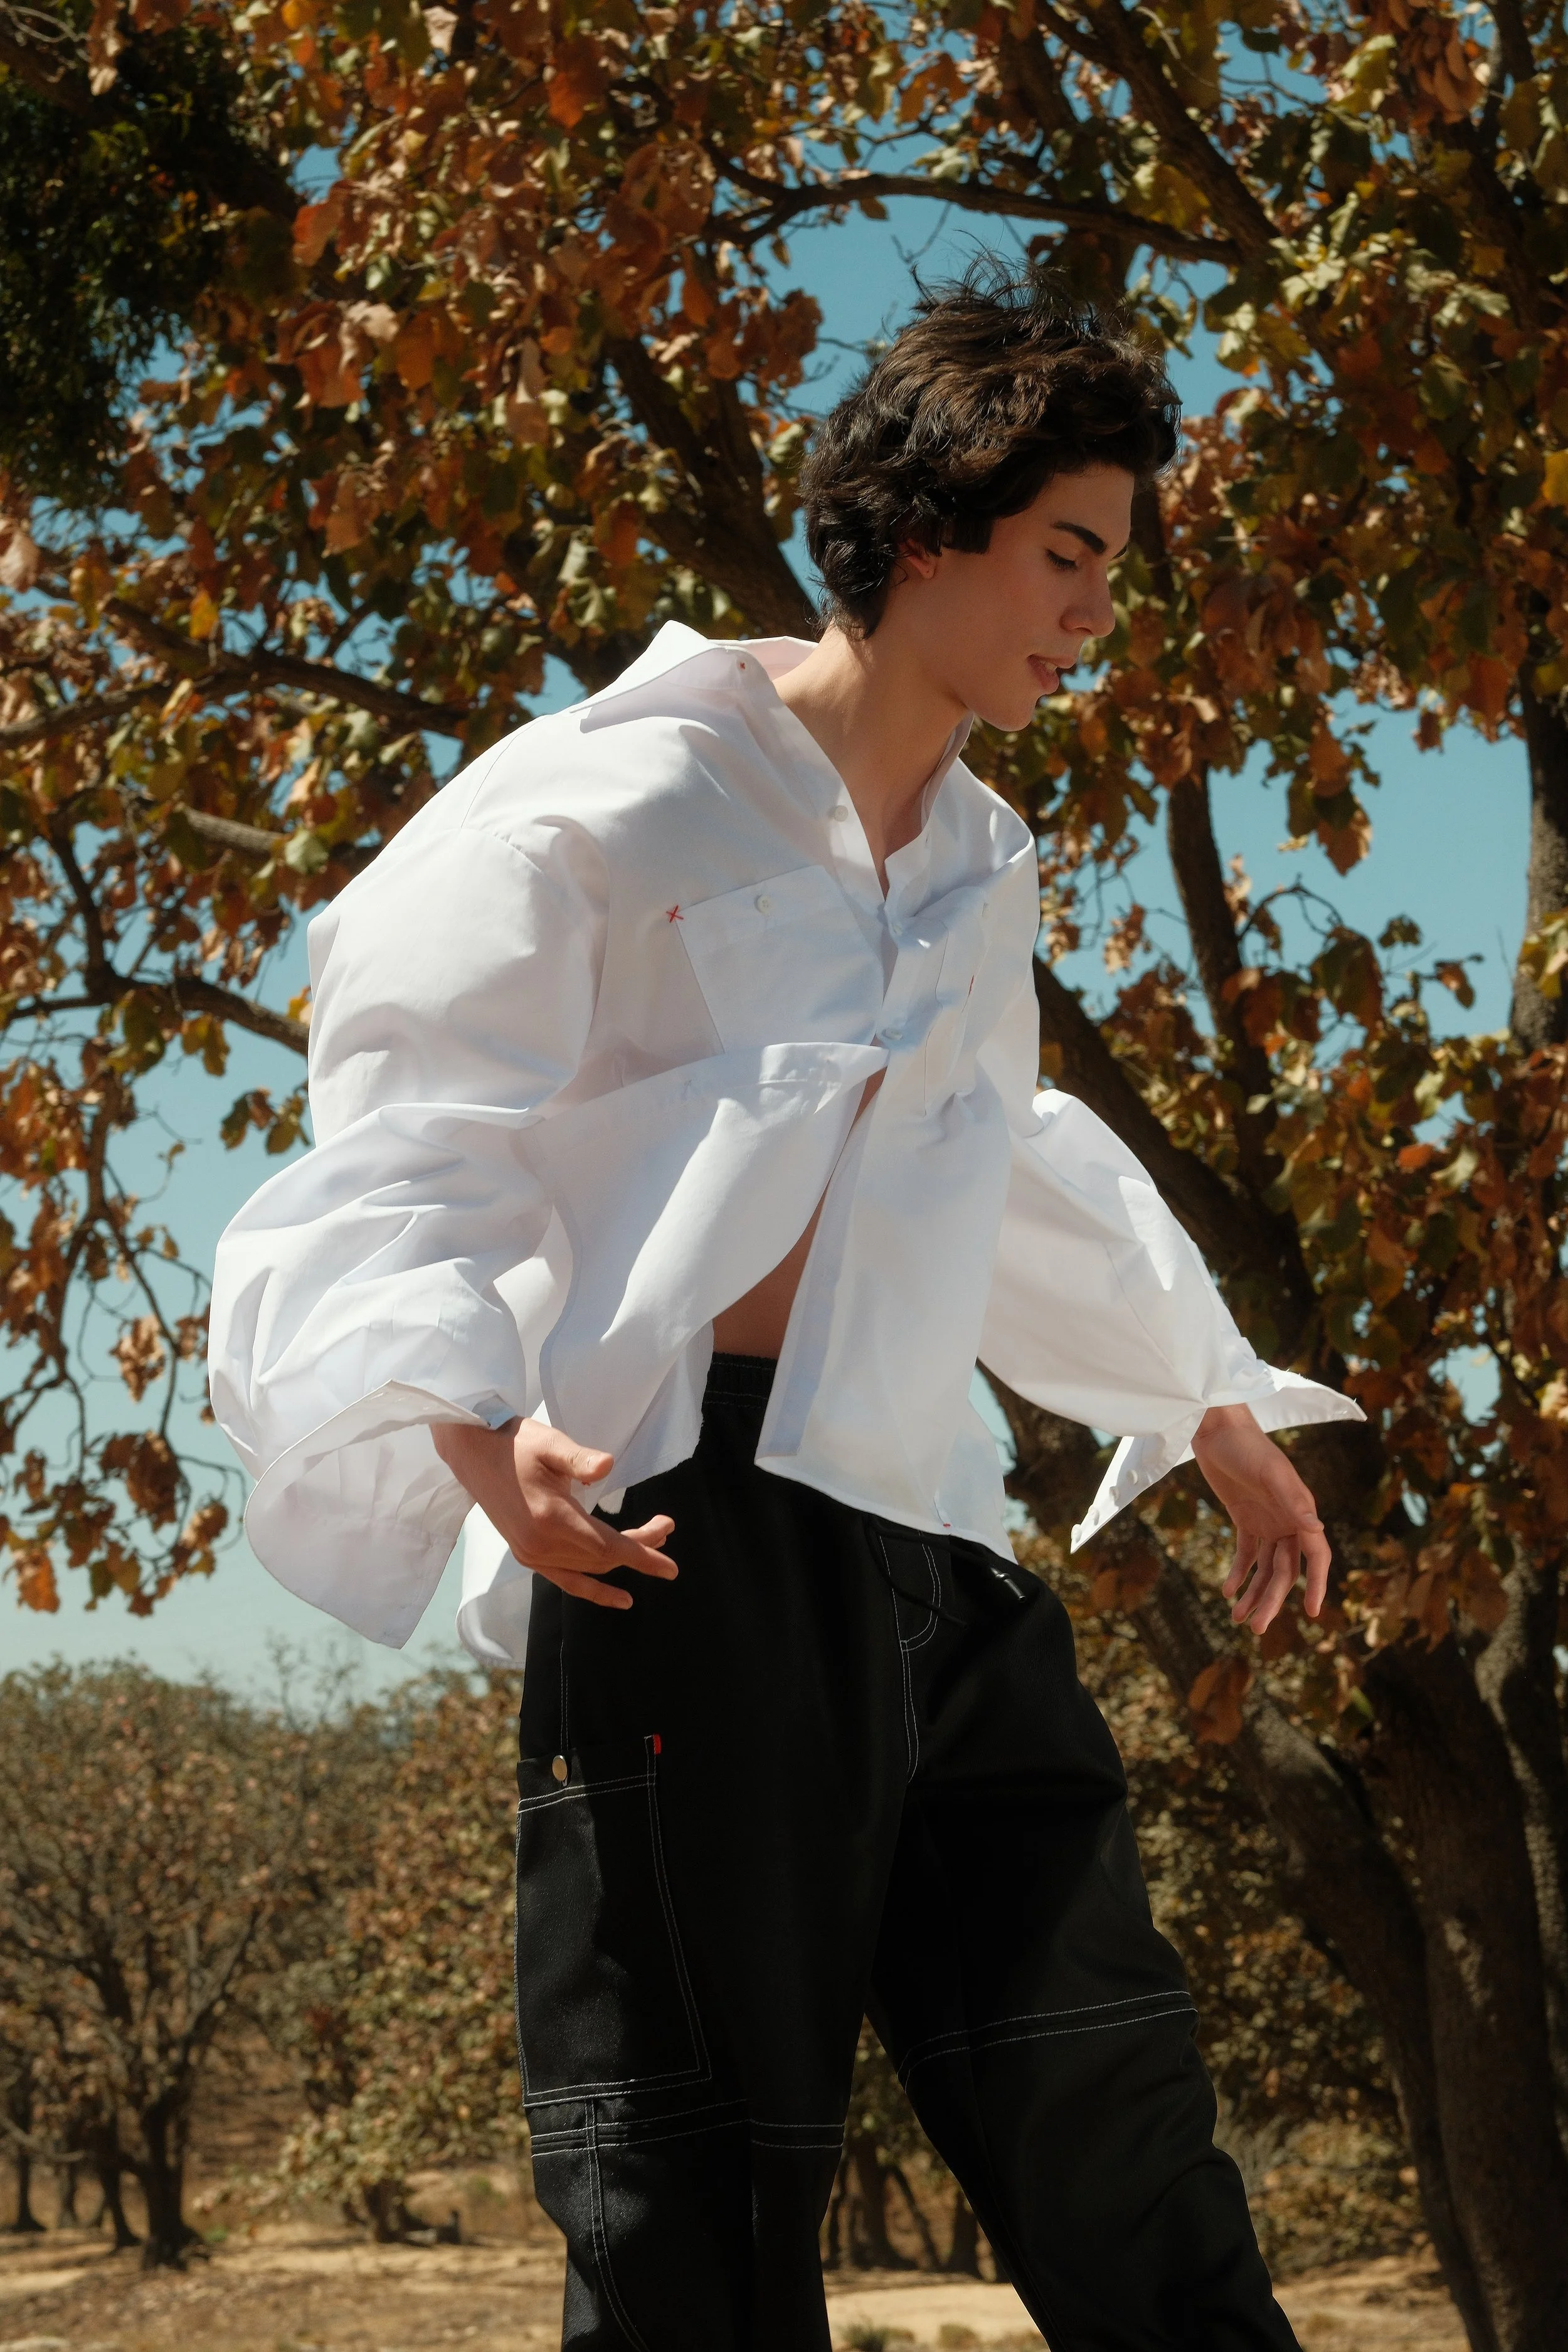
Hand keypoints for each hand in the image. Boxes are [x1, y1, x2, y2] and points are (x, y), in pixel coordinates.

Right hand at [431, 1416, 675, 1612]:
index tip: (670, 1567)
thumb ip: (579, 1458)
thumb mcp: (550, 1442)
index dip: (642, 1556)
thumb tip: (607, 1465)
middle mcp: (540, 1544)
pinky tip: (619, 1597)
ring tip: (652, 1544)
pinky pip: (566, 1580)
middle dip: (640, 1549)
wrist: (473, 1454)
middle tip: (665, 1527)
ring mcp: (531, 1554)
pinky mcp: (526, 1555)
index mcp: (550, 1518)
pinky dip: (593, 1589)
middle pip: (602, 1558)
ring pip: (589, 1569)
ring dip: (621, 1562)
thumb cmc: (515, 1442)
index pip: (607, 1546)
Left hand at [1191, 1404, 1329, 1636]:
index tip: (1311, 1611)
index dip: (1317, 1584)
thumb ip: (1294, 1501)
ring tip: (1237, 1618)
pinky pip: (1246, 1555)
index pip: (1316, 1556)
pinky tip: (1227, 1592)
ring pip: (1265, 1569)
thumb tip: (1316, 1528)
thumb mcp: (1271, 1474)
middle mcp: (1289, 1522)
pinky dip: (1239, 1574)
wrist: (1218, 1429)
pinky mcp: (1245, 1519)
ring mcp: (1267, 1522)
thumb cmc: (1249, 1447)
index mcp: (1302, 1512)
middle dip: (1272, 1600)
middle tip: (1255, 1627)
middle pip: (1286, 1571)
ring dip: (1254, 1593)